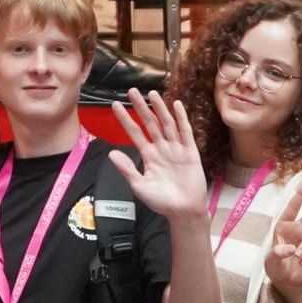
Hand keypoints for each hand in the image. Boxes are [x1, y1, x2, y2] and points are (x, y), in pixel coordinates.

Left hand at [107, 88, 208, 220]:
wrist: (184, 211)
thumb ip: (127, 169)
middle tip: (131, 91)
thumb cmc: (161, 202)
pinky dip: (181, 118)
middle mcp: (161, 149)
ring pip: (166, 124)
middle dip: (141, 107)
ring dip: (159, 108)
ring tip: (151, 93)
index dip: (125, 119)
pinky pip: (185, 132)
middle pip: (150, 123)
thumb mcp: (139, 186)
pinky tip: (176, 105)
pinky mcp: (190, 152)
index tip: (114, 105)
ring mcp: (176, 149)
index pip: (134, 133)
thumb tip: (111, 153)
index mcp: (148, 156)